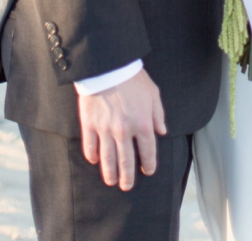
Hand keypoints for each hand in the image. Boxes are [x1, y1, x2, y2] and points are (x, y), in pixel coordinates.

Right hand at [78, 68, 166, 189]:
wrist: (109, 65)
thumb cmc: (133, 78)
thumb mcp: (153, 93)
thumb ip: (159, 115)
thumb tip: (162, 132)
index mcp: (143, 124)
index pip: (148, 152)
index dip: (148, 164)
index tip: (148, 171)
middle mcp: (124, 131)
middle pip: (126, 162)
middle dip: (127, 177)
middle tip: (126, 186)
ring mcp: (105, 129)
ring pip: (108, 159)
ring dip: (110, 173)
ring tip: (111, 181)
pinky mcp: (89, 124)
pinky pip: (90, 146)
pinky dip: (92, 156)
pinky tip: (95, 161)